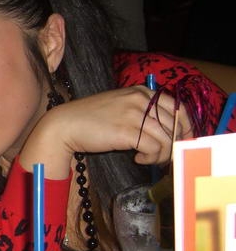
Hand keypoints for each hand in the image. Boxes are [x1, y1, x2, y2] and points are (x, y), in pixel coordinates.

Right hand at [22, 86, 191, 178]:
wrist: (65, 125)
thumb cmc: (90, 119)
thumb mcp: (120, 107)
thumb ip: (141, 112)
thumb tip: (167, 132)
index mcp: (142, 92)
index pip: (178, 108)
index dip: (186, 128)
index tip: (183, 142)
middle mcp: (141, 100)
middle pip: (175, 125)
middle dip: (174, 145)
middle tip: (164, 157)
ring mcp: (134, 114)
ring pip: (167, 139)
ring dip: (160, 155)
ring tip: (146, 158)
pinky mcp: (127, 131)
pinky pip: (154, 148)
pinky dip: (150, 158)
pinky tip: (137, 158)